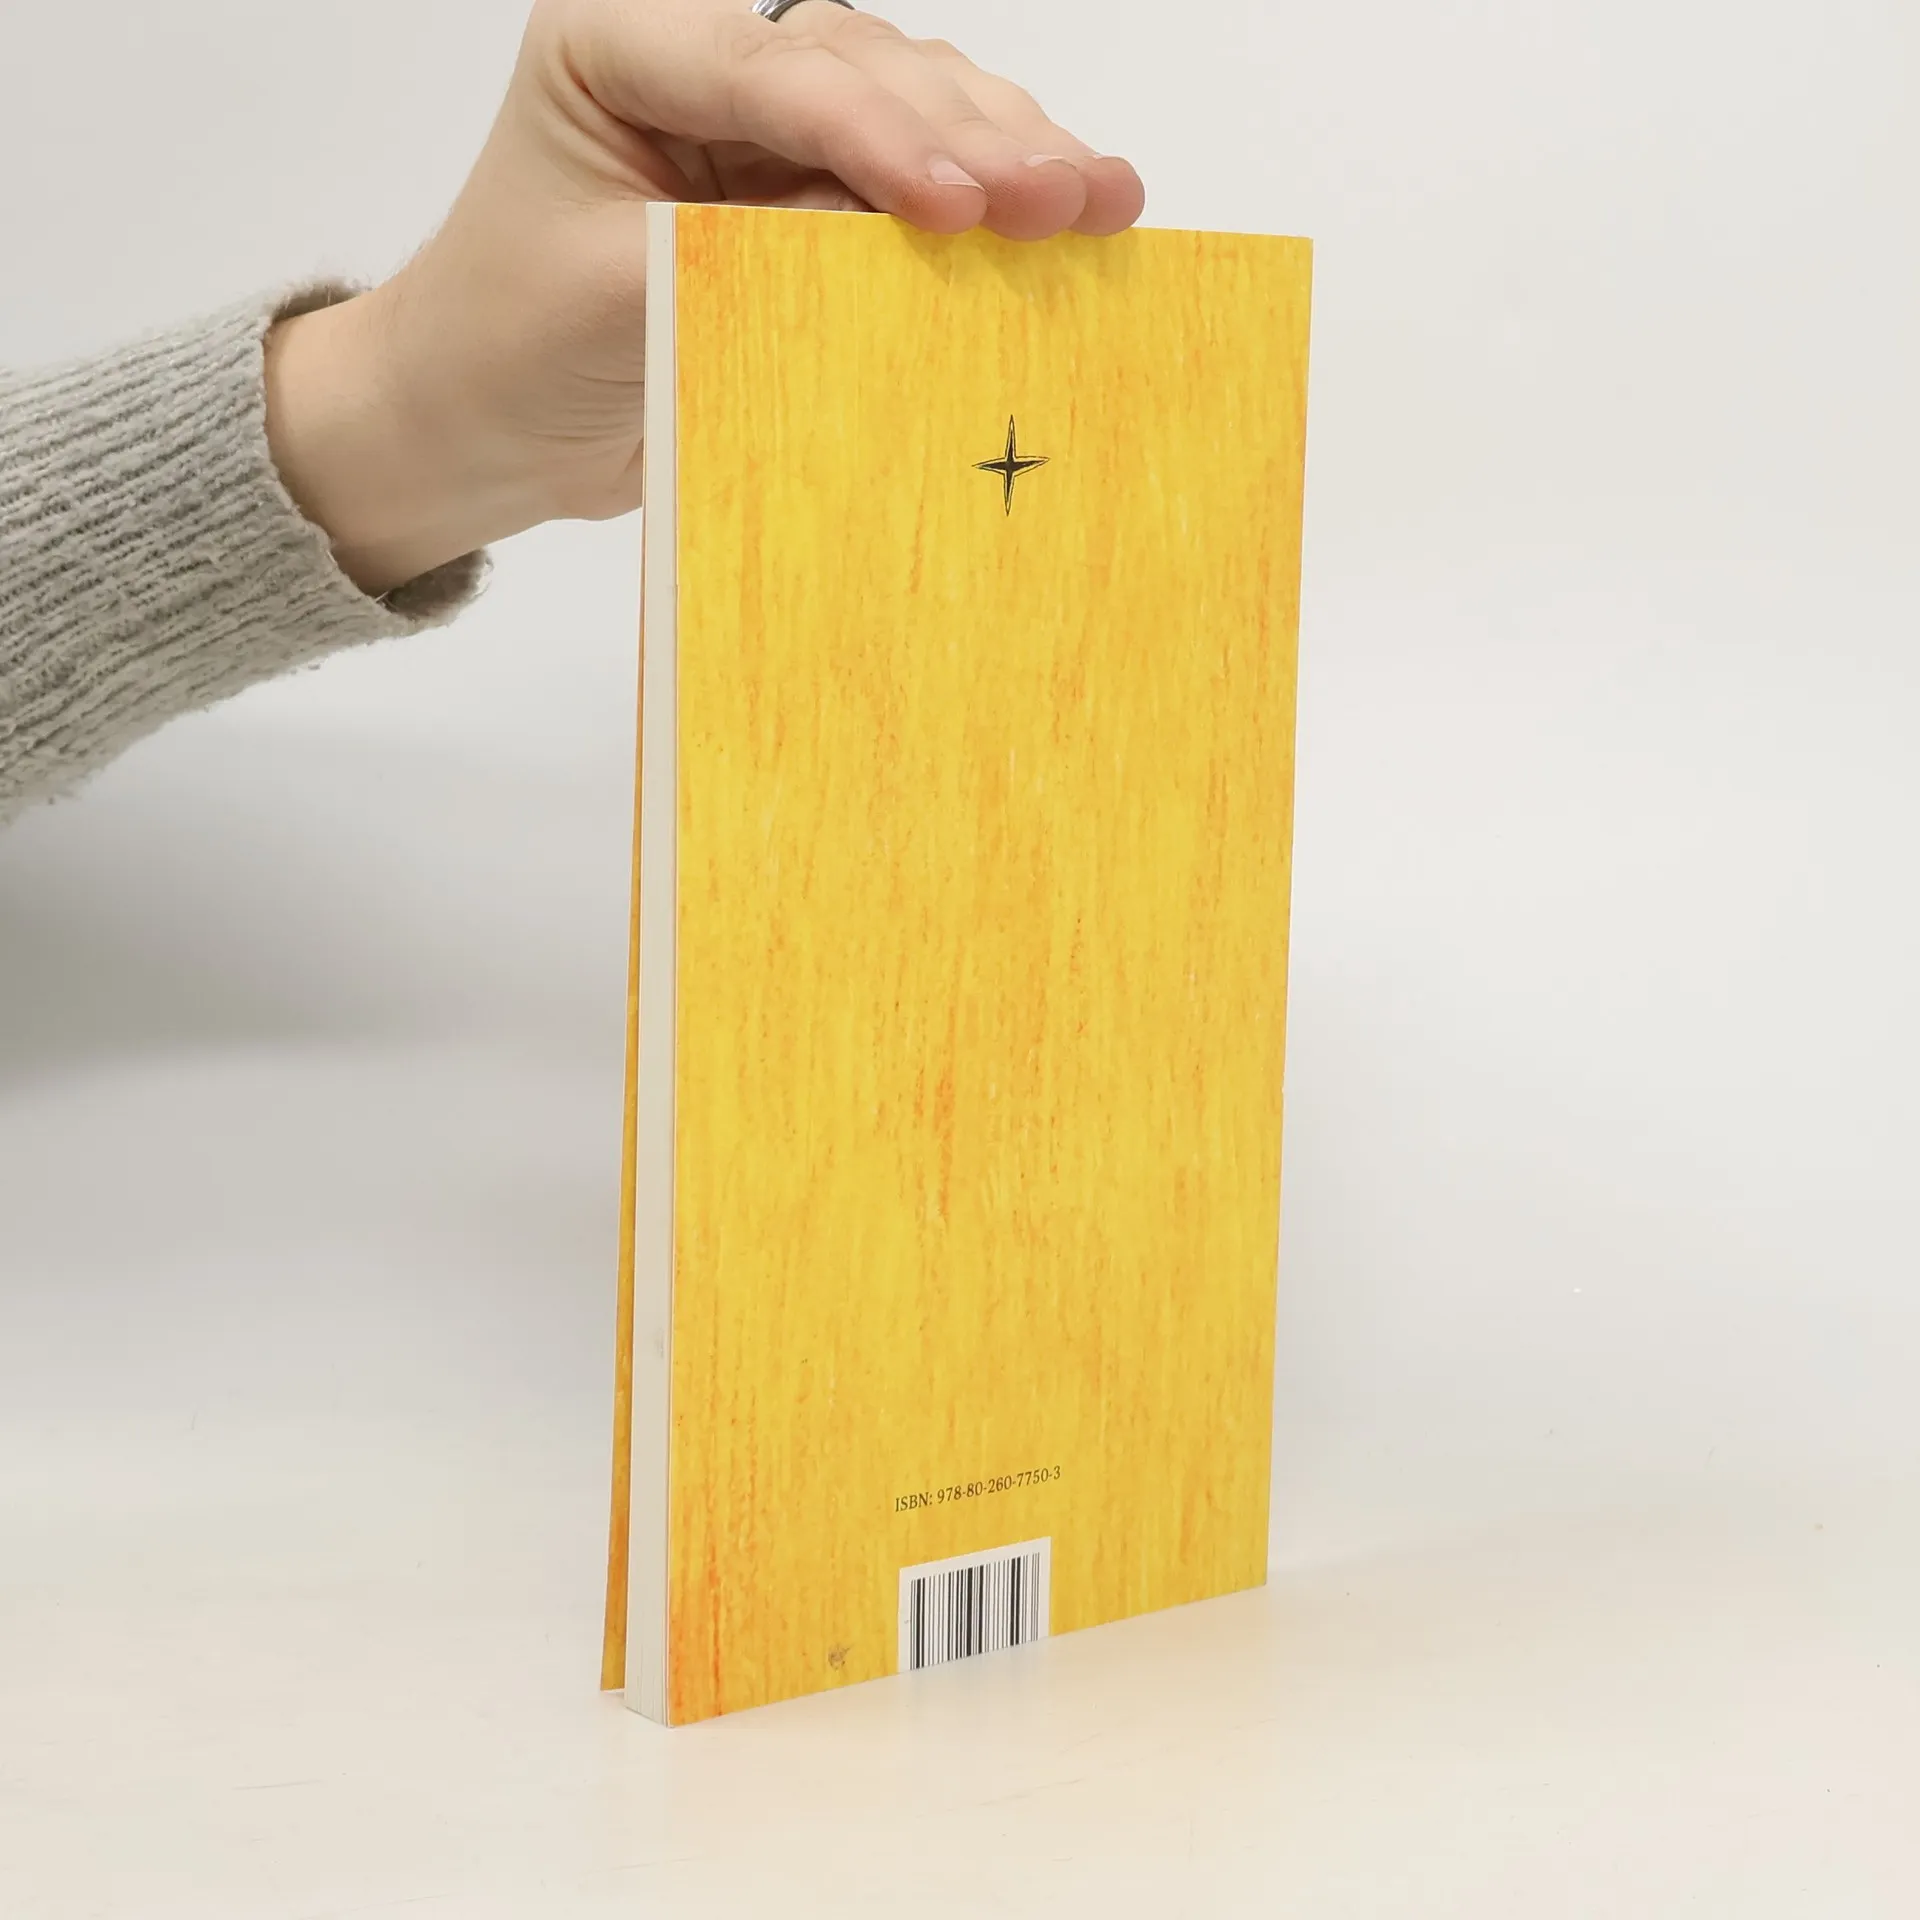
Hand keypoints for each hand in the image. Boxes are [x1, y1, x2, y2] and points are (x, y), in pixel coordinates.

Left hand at [266, 0, 1145, 596]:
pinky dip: (987, 199)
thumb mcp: (614, 304)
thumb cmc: (510, 351)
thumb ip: (747, 263)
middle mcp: (699, 56)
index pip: (769, 72)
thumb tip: (902, 250)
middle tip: (1075, 197)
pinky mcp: (801, 193)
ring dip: (1007, 151)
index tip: (963, 207)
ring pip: (908, 102)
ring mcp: (760, 122)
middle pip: (862, 68)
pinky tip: (1067, 208)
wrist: (486, 425)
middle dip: (975, 135)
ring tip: (1101, 199)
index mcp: (618, 38)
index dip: (878, 133)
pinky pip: (908, 178)